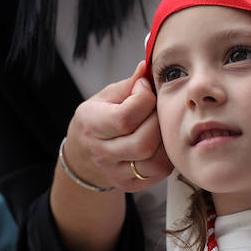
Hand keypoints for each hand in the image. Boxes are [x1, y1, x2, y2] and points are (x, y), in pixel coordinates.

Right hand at [64, 61, 172, 191]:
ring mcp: (115, 172)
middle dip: (157, 120)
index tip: (144, 89)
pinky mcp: (129, 184)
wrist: (85, 152)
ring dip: (165, 140)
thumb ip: (129, 84)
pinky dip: (166, 155)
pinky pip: (159, 172)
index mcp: (91, 124)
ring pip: (154, 161)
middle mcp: (101, 152)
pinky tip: (160, 141)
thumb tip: (147, 66)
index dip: (143, 100)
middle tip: (156, 108)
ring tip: (160, 125)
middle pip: (143, 142)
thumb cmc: (99, 117)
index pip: (125, 118)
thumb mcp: (106, 96)